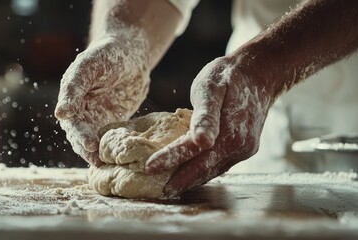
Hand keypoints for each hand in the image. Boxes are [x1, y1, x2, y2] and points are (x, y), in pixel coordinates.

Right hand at [55, 33, 149, 165]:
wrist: (131, 54)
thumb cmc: (107, 54)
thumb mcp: (90, 65)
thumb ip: (75, 87)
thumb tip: (61, 114)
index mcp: (71, 99)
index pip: (72, 122)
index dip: (79, 135)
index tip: (89, 144)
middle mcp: (81, 112)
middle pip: (81, 137)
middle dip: (88, 149)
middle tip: (99, 159)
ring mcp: (97, 118)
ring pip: (94, 141)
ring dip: (99, 153)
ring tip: (107, 165)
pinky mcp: (113, 123)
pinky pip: (110, 138)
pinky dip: (113, 149)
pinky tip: (120, 159)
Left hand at [145, 56, 274, 196]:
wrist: (259, 74)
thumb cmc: (229, 76)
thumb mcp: (212, 87)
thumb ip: (206, 115)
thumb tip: (201, 141)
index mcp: (229, 131)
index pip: (192, 152)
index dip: (169, 160)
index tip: (149, 168)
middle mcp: (239, 146)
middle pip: (204, 169)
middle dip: (181, 181)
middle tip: (160, 192)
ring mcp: (244, 150)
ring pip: (213, 170)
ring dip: (192, 180)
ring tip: (172, 187)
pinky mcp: (245, 149)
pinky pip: (221, 164)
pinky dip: (204, 170)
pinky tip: (193, 173)